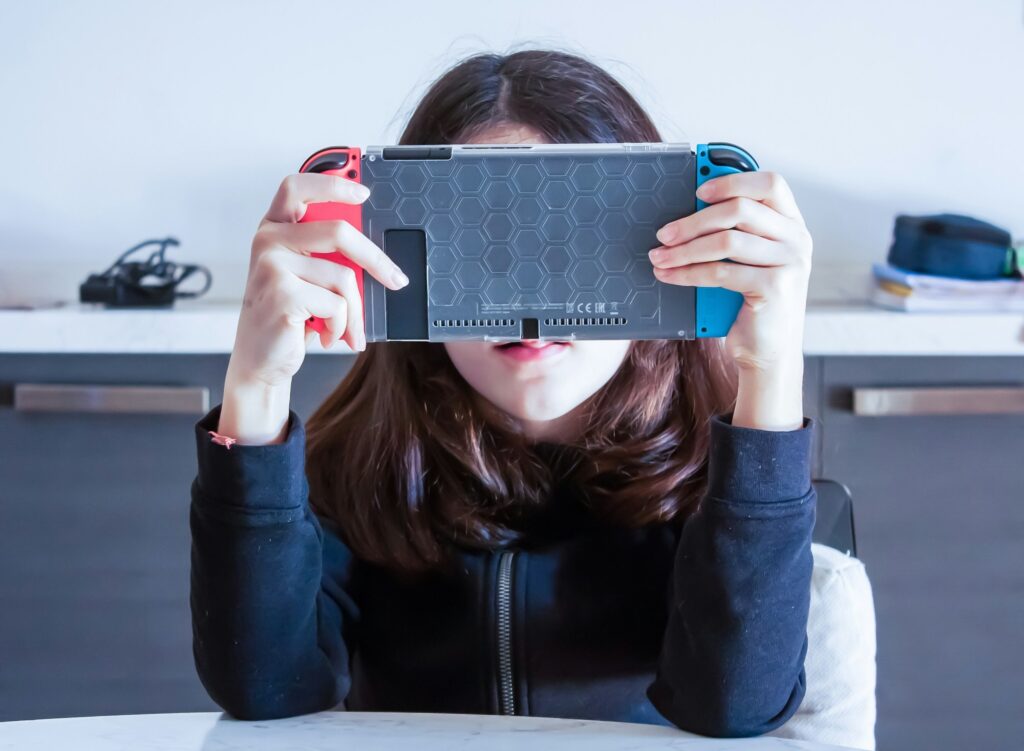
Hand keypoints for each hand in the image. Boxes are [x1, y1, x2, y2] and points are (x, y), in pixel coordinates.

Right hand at [227, 171, 408, 390]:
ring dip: (355, 312)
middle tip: (396, 279)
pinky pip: (337, 304)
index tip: (364, 192)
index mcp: (274, 228)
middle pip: (338, 231)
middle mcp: (268, 241)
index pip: (298, 187)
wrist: (262, 360)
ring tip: (347, 329)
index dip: (332, 183)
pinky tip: (328, 335)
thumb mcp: (309, 279)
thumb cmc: (290, 317)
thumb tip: (375, 254)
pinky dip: (341, 326)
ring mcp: (271, 265)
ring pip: (344, 277)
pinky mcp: (282, 294)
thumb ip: (330, 257)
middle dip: (376, 259)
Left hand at [647, 171, 811, 375]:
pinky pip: (720, 272)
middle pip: (739, 210)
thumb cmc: (753, 303)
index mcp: (792, 224)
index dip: (732, 180)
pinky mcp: (774, 287)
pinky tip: (669, 275)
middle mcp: (797, 239)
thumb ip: (735, 233)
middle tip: (664, 233)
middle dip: (694, 221)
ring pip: (726, 241)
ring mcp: (789, 263)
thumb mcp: (748, 262)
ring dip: (684, 249)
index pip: (770, 184)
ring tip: (659, 257)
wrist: (768, 351)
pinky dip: (688, 273)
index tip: (698, 190)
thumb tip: (689, 211)